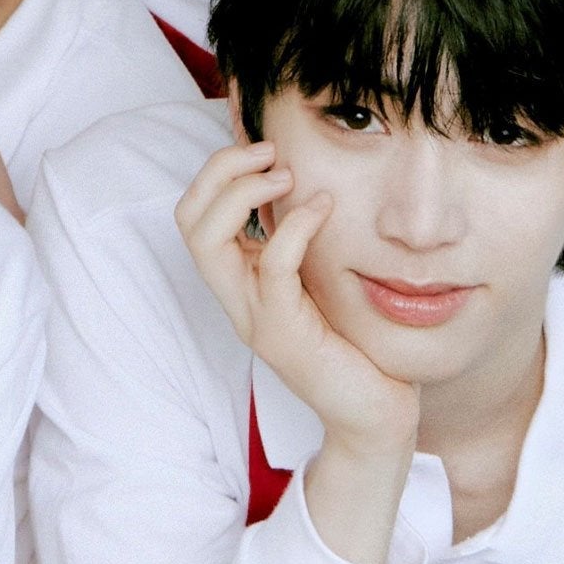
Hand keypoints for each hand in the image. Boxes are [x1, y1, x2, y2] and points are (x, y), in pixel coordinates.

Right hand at [173, 143, 417, 452]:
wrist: (374, 414)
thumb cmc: (357, 343)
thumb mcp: (323, 278)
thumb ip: (307, 238)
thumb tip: (312, 178)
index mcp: (240, 281)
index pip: (194, 214)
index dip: (218, 171)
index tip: (265, 149)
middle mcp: (235, 298)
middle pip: (188, 219)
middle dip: (219, 171)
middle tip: (268, 151)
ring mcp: (253, 317)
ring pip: (208, 240)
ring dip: (243, 192)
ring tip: (286, 174)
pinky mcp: (283, 333)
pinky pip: (272, 267)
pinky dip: (294, 226)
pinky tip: (325, 207)